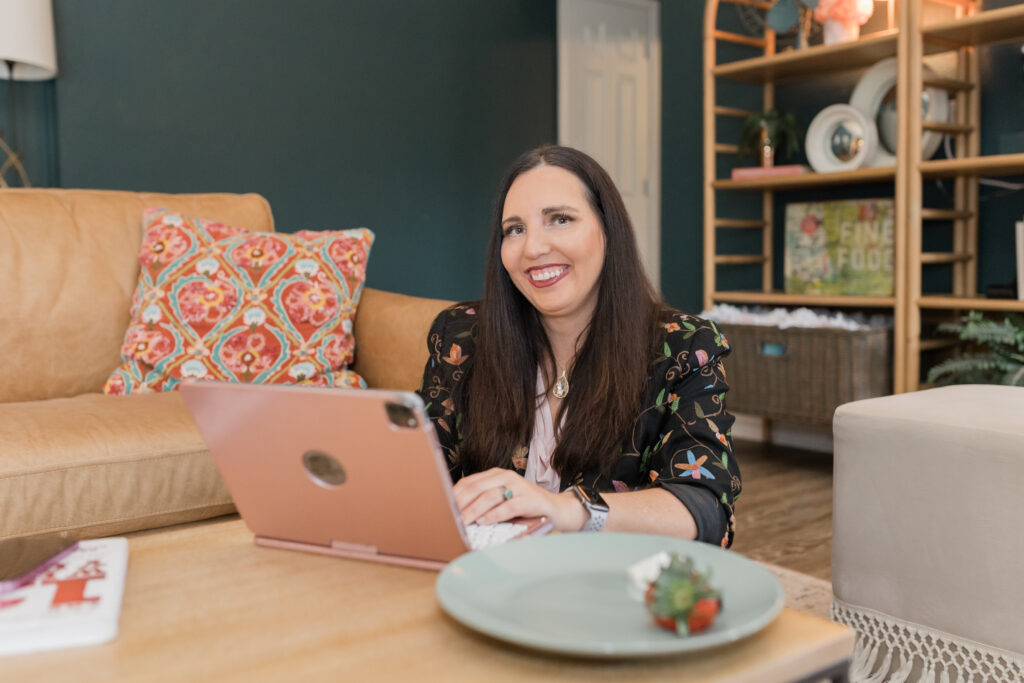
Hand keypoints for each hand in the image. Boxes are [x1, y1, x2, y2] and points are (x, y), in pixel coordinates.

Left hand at [452, 468, 586, 531]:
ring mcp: (519, 486)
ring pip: (490, 496)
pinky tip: (485, 522)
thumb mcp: (502, 501)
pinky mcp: (530, 499)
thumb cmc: (525, 508)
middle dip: (461, 503)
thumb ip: (483, 502)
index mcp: (496, 475)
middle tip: (449, 517)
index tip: (442, 508)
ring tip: (463, 521)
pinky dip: (495, 514)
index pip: (469, 482)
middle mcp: (506, 476)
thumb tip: (457, 515)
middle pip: (476, 487)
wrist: (556, 509)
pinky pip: (509, 506)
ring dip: (474, 510)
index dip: (454, 495)